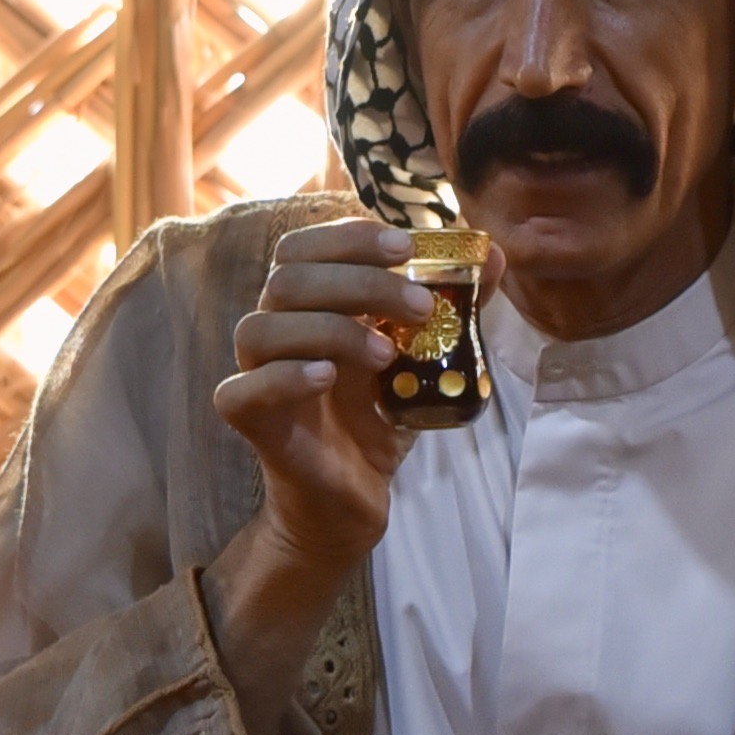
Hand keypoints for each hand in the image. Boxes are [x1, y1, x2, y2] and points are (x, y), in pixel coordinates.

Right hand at [202, 219, 433, 722]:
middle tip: (420, 306)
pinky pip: (241, 390)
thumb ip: (456, 306)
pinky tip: (326, 378)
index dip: (350, 237)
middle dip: (359, 281)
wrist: (353, 497)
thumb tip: (493, 253)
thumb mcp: (426, 358)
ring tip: (386, 354)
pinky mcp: (250, 421)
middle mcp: (276, 328)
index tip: (408, 247)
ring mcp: (256, 373)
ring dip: (330, 328)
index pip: (305, 245)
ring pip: (261, 326)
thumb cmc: (379, 418)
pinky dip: (283, 377)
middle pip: (289, 278)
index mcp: (309, 303)